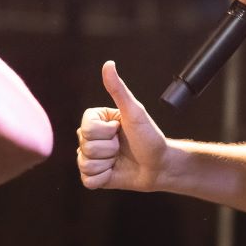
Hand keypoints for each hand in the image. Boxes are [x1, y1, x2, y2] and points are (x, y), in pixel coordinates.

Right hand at [76, 61, 168, 191]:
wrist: (160, 166)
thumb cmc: (150, 136)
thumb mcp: (134, 112)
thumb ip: (118, 89)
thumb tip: (108, 64)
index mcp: (96, 121)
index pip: (85, 127)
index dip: (105, 132)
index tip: (120, 130)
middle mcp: (90, 138)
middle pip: (85, 146)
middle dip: (109, 149)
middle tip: (122, 146)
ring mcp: (91, 158)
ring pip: (85, 163)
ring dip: (107, 164)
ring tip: (119, 159)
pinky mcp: (94, 177)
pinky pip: (87, 180)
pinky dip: (104, 178)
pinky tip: (115, 172)